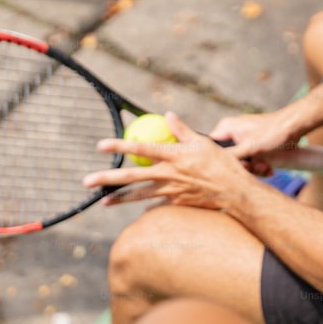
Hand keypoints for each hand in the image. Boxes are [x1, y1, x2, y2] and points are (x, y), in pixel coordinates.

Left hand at [83, 112, 248, 208]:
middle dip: (107, 178)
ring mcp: (170, 191)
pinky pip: (157, 205)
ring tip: (103, 201)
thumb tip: (168, 115)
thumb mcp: (203, 142)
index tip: (100, 145)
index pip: (140, 147)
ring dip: (120, 198)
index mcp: (173, 155)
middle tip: (87, 181)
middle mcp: (168, 173)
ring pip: (139, 194)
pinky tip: (140, 207)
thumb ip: (183, 130)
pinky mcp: (176, 203)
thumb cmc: (222, 164)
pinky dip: (148, 205)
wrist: (235, 192)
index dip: (119, 144)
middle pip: (131, 175)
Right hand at [210, 110, 301, 170]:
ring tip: (265, 166)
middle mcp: (231, 132)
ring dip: (253, 167)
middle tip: (256, 167)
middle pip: (228, 157)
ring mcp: (242, 138)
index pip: (210, 148)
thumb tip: (212, 165)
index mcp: (225, 127)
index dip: (221, 162)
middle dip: (243, 166)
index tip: (235, 167)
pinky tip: (269, 167)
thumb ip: (229, 156)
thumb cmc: (272, 132)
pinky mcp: (253, 144)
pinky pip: (250, 159)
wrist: (294, 126)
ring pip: (240, 161)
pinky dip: (259, 164)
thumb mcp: (248, 148)